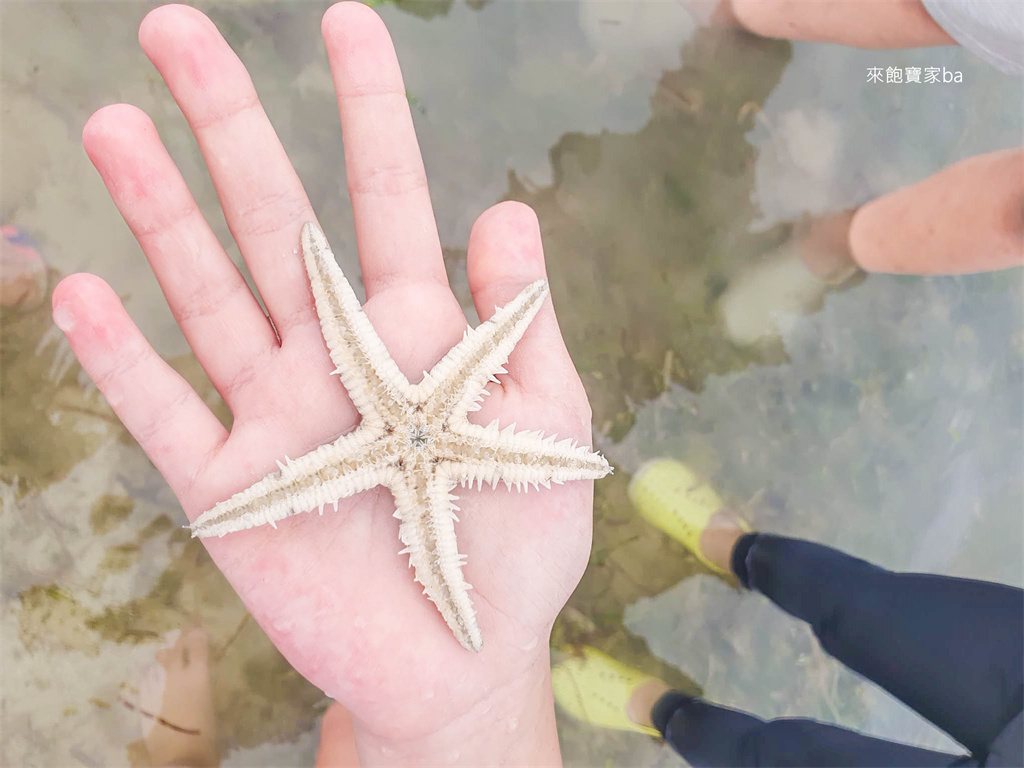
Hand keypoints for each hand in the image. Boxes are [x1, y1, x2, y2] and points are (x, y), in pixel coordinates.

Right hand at [53, 4, 594, 763]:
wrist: (465, 655)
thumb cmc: (519, 542)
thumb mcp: (547, 423)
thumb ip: (523, 322)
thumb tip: (507, 208)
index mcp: (414, 333)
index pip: (387, 199)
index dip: (371, 112)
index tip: (347, 22)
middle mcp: (333, 357)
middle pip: (273, 223)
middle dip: (231, 129)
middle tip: (178, 29)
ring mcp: (275, 417)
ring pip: (208, 297)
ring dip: (161, 217)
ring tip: (115, 126)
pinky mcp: (232, 492)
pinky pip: (166, 417)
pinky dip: (124, 362)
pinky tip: (87, 289)